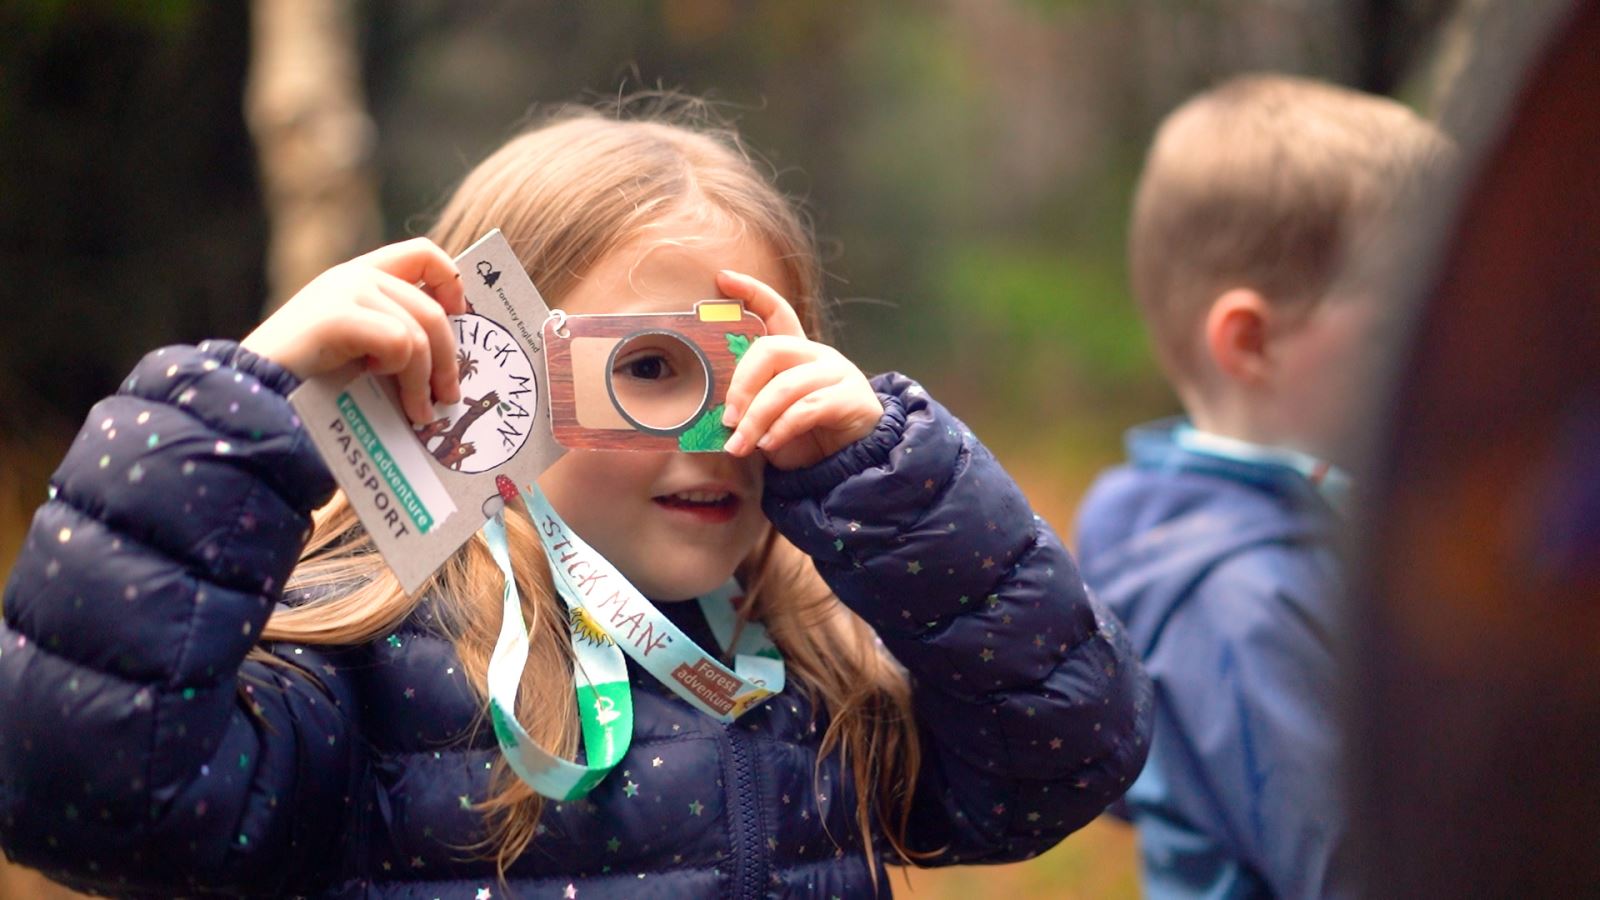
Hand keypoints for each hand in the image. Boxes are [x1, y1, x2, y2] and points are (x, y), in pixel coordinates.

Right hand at [241, 238, 467, 422]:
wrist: (258, 393)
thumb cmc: (310, 380)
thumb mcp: (361, 348)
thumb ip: (397, 335)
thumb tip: (452, 360)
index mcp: (362, 276)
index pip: (424, 252)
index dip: (453, 282)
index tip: (460, 319)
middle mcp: (356, 275)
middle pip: (434, 309)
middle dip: (449, 360)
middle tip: (447, 398)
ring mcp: (345, 290)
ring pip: (421, 332)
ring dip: (424, 380)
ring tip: (418, 412)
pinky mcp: (338, 315)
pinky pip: (401, 342)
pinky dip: (399, 370)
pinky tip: (374, 381)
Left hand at [716, 270, 882, 470]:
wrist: (853, 464)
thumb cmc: (807, 440)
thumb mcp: (771, 420)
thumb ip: (751, 407)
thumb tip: (719, 412)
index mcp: (797, 353)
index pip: (776, 311)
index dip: (751, 292)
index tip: (723, 279)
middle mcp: (818, 355)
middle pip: (771, 349)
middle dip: (742, 385)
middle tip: (728, 418)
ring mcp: (838, 373)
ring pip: (785, 386)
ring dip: (756, 419)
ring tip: (741, 444)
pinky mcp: (853, 398)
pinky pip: (807, 408)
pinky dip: (781, 429)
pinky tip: (769, 444)